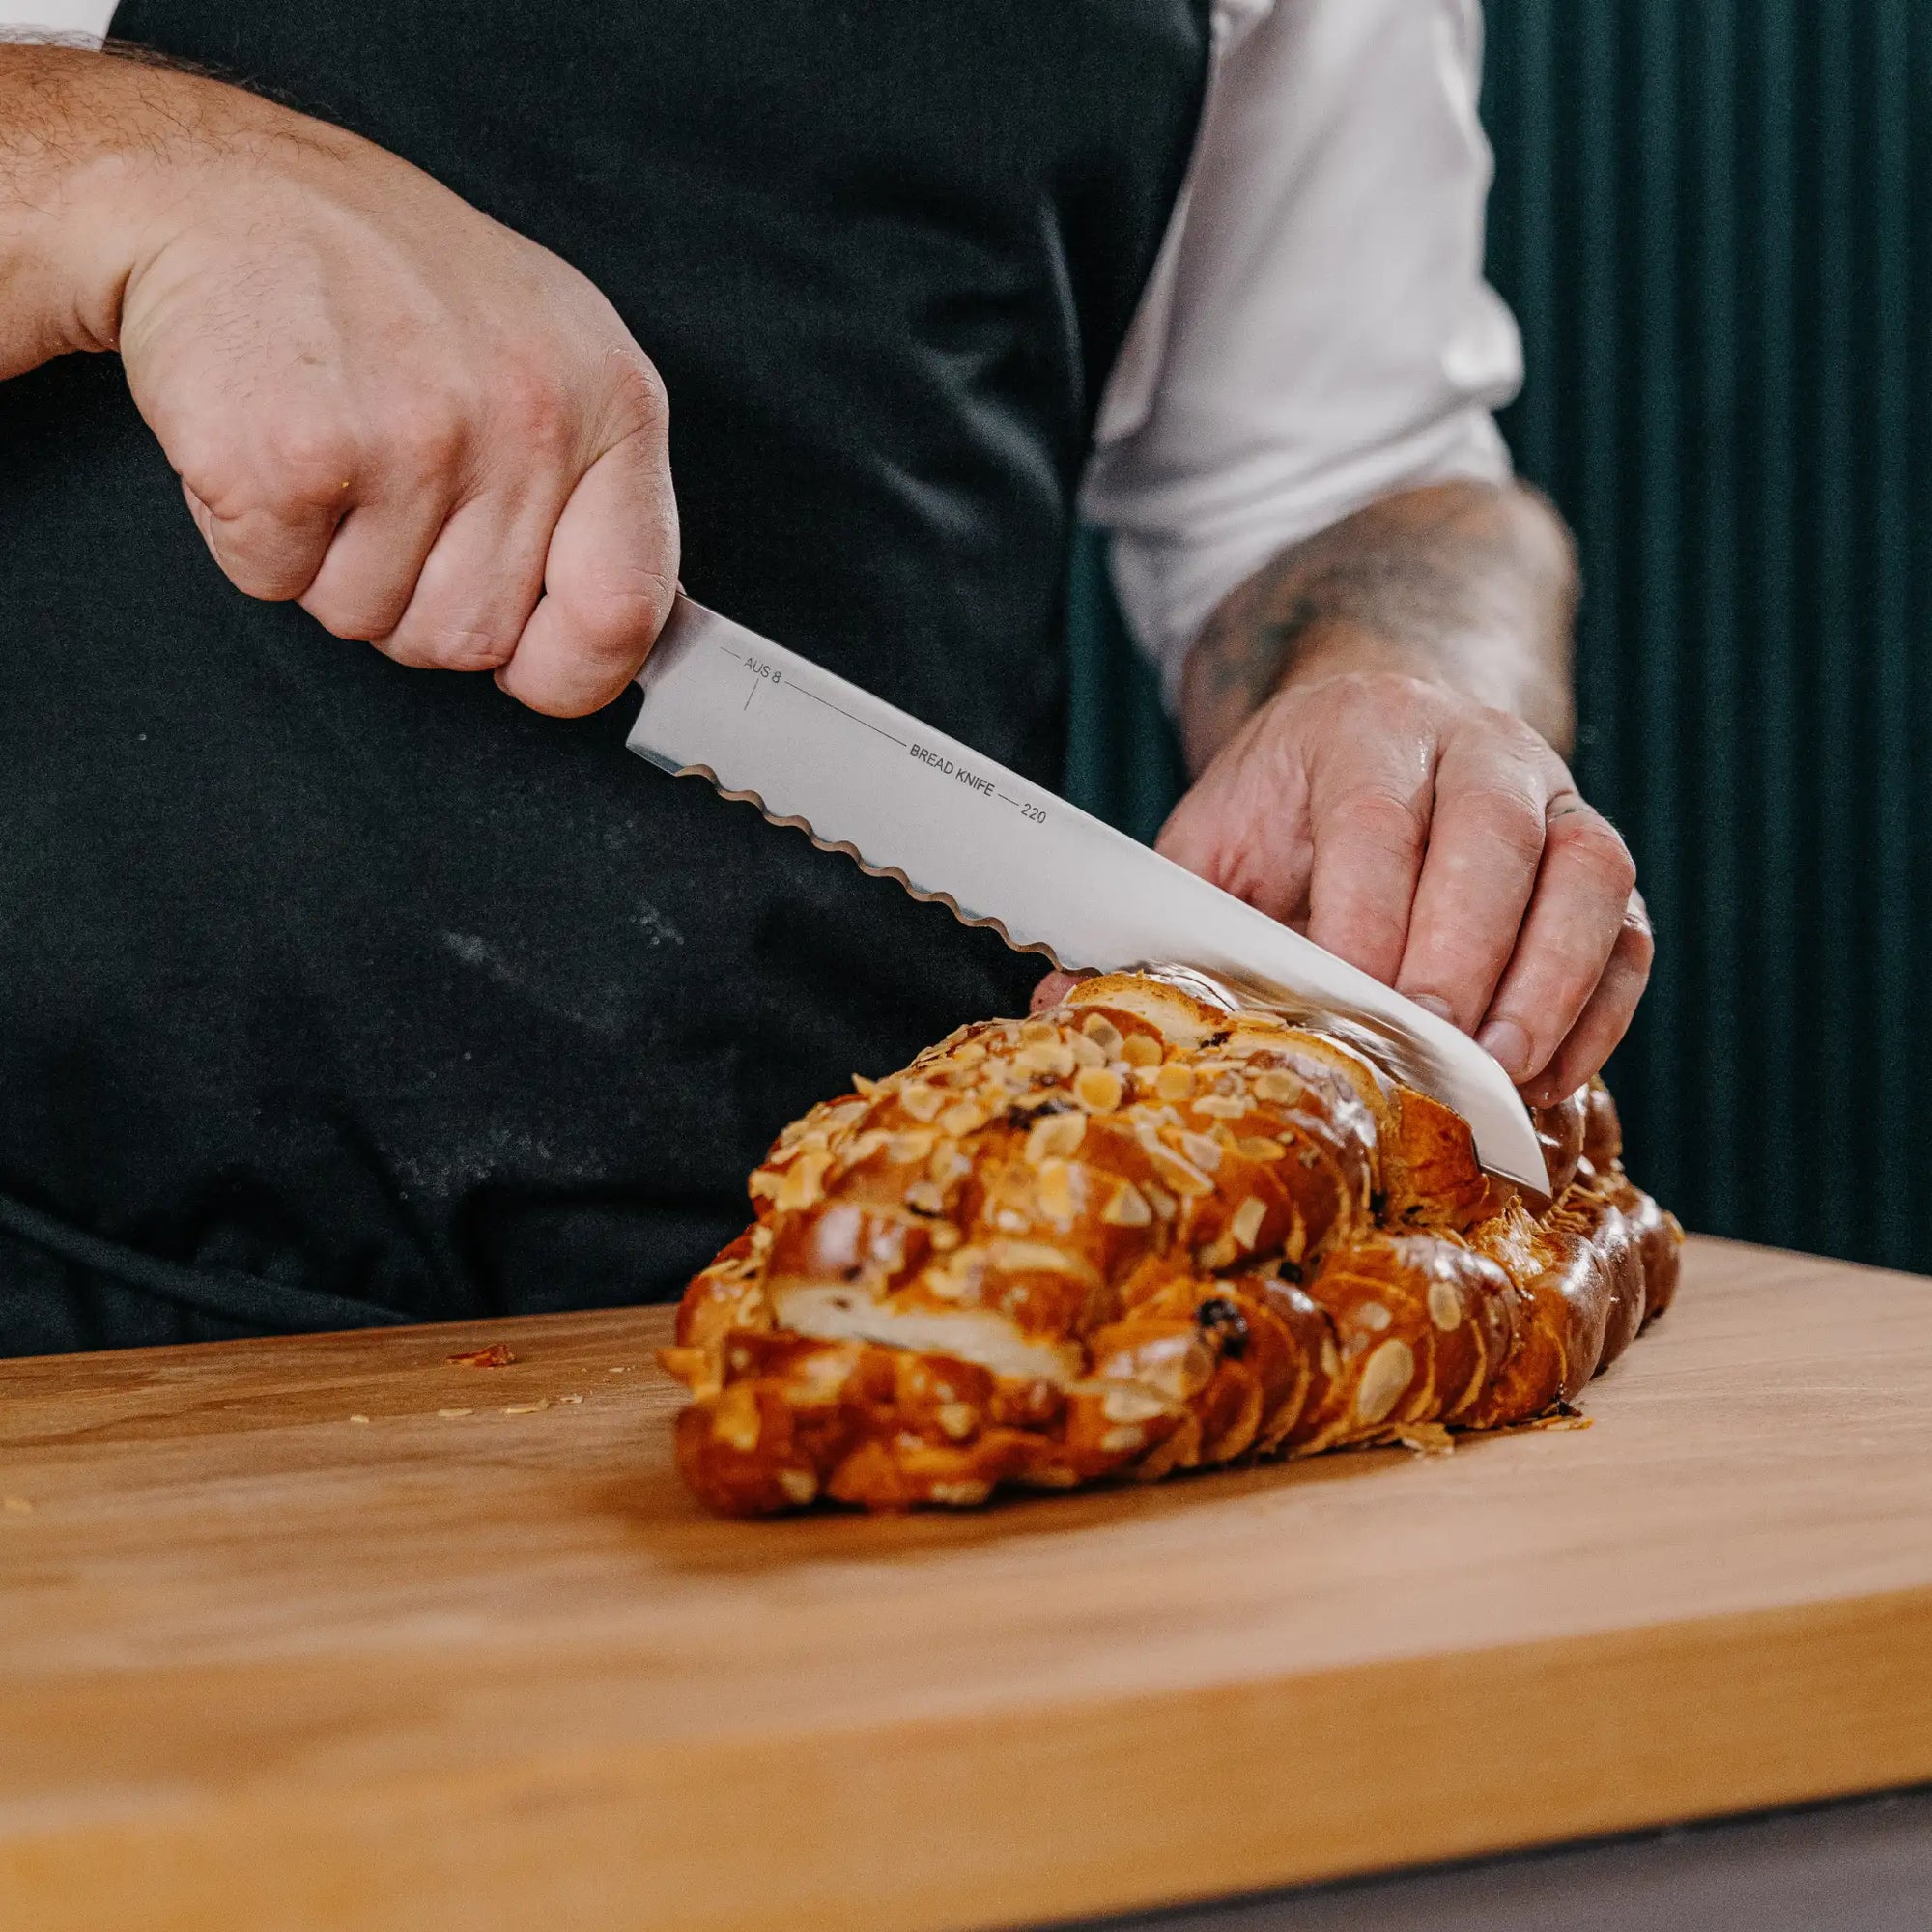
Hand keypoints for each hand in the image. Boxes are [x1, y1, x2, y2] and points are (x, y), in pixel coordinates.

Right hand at [73, 60, 677, 713]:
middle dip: (415, 597)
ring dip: (331, 566)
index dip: (568, 670)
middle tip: (387, 486)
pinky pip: (275, 583)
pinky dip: (254, 538)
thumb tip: (615, 632)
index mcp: (612, 403)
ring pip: (370, 621)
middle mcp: (528, 420)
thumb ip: (597, 496)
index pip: (624, 612)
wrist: (224, 190)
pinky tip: (272, 443)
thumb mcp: (548, 356)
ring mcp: (414, 437)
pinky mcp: (294, 456)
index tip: (529, 660)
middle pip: (474, 640)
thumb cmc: (389, 279)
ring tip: (332, 450)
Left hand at [1143, 671, 1650, 1103]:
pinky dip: (1601, 1009)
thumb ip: (1159, 917)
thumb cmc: (1284, 810)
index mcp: (1362, 732)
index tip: (1355, 1008)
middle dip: (1467, 951)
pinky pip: (1627, 928)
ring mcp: (1551, 797)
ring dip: (1554, 984)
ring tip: (1506, 1080)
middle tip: (1438, 1050)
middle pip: (1495, 836)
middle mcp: (1473, 748)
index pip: (1375, 819)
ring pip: (1587, 875)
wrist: (1383, 730)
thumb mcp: (1208, 841)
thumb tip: (1061, 1004)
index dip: (1370, 917)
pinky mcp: (1596, 859)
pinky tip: (1550, 1079)